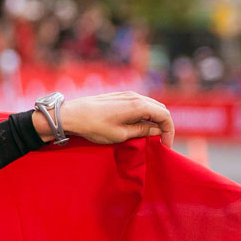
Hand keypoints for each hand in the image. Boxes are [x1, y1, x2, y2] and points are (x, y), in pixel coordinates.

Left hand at [38, 92, 174, 148]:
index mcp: (139, 105)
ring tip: (150, 135)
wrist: (71, 115)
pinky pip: (139, 104)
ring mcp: (127, 94)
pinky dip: (144, 115)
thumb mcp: (121, 134)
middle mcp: (136, 96)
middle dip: (164, 125)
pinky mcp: (119, 96)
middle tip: (160, 141)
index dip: (169, 132)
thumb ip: (142, 131)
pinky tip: (138, 125)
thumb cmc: (95, 126)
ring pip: (150, 106)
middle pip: (160, 109)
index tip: (165, 145)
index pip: (165, 116)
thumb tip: (157, 131)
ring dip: (154, 120)